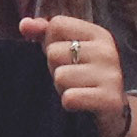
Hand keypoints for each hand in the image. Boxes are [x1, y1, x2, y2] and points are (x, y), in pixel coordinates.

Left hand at [21, 15, 136, 136]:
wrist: (111, 112)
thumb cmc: (83, 75)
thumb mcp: (66, 49)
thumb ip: (44, 33)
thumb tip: (24, 24)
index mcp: (98, 34)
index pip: (56, 25)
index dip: (50, 42)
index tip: (65, 56)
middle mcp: (107, 51)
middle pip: (54, 52)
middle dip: (55, 68)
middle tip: (72, 78)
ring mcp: (110, 75)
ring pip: (60, 76)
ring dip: (62, 88)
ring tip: (78, 89)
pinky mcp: (110, 100)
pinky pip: (70, 98)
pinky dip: (69, 103)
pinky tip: (81, 103)